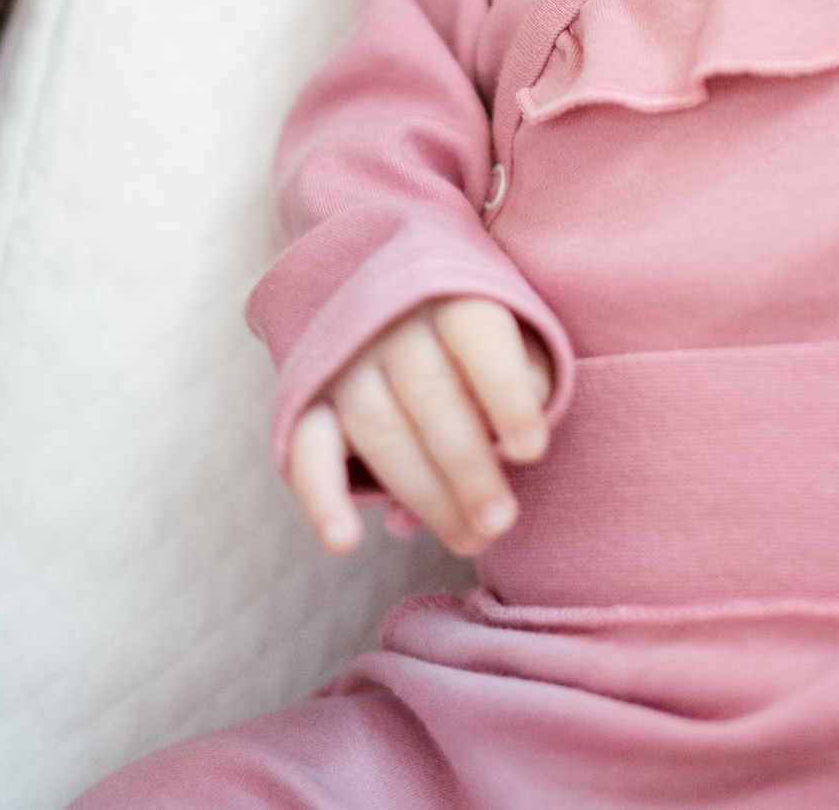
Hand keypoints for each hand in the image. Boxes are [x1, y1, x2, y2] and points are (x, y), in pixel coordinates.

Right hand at [286, 296, 552, 556]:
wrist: (397, 306)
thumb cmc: (479, 341)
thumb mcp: (518, 337)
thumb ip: (524, 382)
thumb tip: (507, 451)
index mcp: (453, 297)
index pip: (478, 339)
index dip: (506, 395)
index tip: (531, 451)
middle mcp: (392, 324)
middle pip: (429, 396)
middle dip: (469, 469)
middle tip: (500, 522)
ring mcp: (345, 362)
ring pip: (378, 430)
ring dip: (423, 495)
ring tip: (467, 540)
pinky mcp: (309, 400)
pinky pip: (307, 449)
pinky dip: (321, 498)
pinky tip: (343, 542)